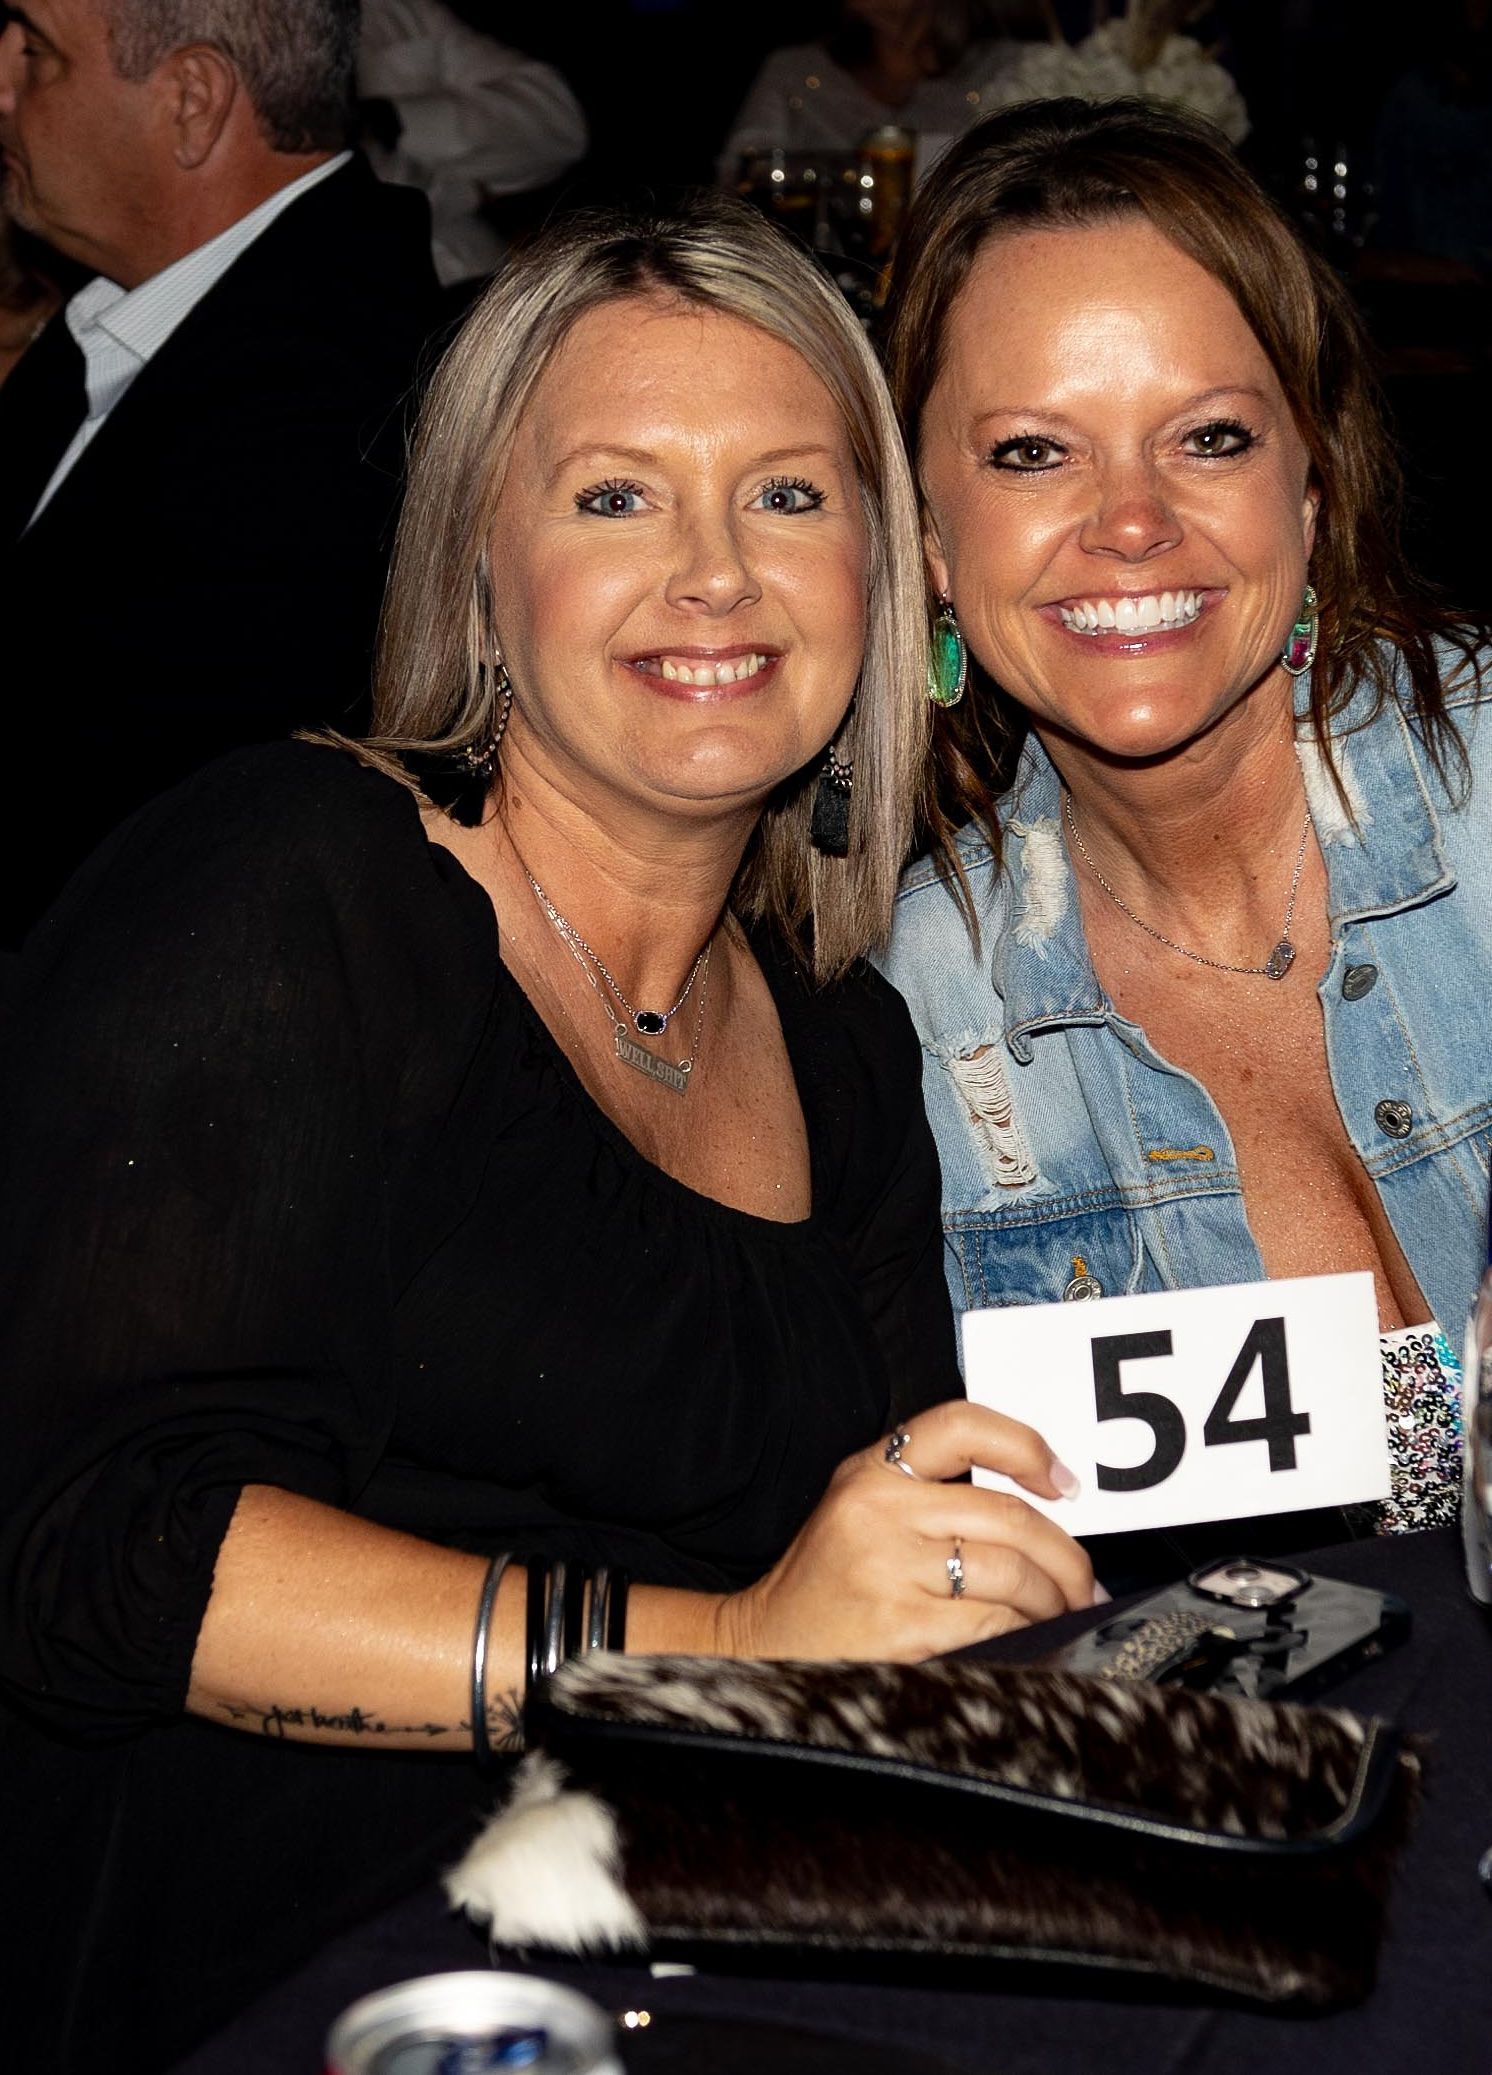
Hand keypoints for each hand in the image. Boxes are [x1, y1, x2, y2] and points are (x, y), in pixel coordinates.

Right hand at [715, 1400, 1094, 1662]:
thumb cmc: (827, 1582)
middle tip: (1083, 1583)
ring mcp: (889, 1569)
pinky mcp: (902, 1628)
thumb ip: (931, 1493)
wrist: (761, 1644)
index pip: (962, 1426)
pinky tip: (1030, 1643)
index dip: (1027, 1447)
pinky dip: (1027, 1636)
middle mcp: (879, 1509)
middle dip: (1066, 1557)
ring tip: (1059, 1617)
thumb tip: (1043, 1509)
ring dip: (1053, 1603)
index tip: (1064, 1483)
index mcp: (871, 1471)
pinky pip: (994, 1625)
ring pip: (1011, 1574)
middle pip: (1008, 1516)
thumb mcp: (861, 1510)